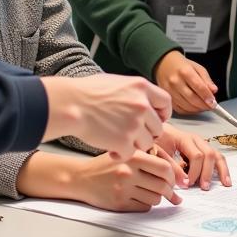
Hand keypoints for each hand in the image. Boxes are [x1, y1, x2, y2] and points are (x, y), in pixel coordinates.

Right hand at [42, 74, 168, 160]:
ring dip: (135, 145)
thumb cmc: (87, 92)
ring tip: (120, 141)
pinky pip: (131, 154)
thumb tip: (146, 100)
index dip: (162, 113)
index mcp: (142, 87)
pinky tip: (112, 150)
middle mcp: (142, 105)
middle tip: (134, 135)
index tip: (156, 119)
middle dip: (148, 133)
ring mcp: (134, 124)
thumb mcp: (117, 82)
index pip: (165, 102)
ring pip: (147, 143)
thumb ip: (135, 92)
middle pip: (158, 127)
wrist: (70, 104)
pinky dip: (122, 154)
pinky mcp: (124, 142)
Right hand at [71, 151, 181, 211]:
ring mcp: (123, 189)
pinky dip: (146, 205)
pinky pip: (143, 207)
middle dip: (169, 192)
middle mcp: (128, 172)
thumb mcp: (126, 153)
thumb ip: (148, 158)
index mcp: (133, 156)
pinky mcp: (119, 203)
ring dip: (157, 199)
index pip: (164, 168)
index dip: (172, 176)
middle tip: (170, 193)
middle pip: (162, 186)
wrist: (81, 178)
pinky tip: (139, 199)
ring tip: (150, 194)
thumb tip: (174, 174)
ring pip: (155, 199)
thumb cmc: (106, 165)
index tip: (173, 180)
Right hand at [154, 51, 217, 113]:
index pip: (198, 86)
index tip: (213, 102)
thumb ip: (206, 79)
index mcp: (185, 71)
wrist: (164, 65)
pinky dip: (189, 111)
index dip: (207, 96)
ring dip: (198, 109)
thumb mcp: (197, 68)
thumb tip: (213, 90)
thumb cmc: (182, 66)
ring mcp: (169, 91)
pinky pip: (179, 109)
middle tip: (211, 106)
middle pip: (192, 98)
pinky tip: (195, 108)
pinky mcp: (167, 98)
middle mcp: (175, 81)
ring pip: (186, 106)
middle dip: (204, 105)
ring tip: (204, 106)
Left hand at [156, 124, 230, 189]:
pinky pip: (216, 157)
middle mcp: (196, 139)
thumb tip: (185, 182)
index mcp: (184, 138)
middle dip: (207, 172)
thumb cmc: (155, 142)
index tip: (188, 184)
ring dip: (221, 170)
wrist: (155, 133)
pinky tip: (224, 179)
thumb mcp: (159, 153)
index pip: (196, 156)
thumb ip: (171, 167)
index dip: (194, 172)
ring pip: (216, 155)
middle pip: (209, 154)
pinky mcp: (203, 149)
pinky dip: (222, 168)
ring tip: (225, 183)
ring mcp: (201, 143)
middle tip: (204, 187)